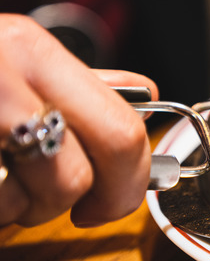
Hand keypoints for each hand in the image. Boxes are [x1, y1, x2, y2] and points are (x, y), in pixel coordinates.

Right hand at [0, 14, 158, 227]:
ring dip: (22, 208)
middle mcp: (5, 80)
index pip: (122, 132)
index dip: (129, 181)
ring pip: (33, 202)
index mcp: (32, 52)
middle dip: (81, 204)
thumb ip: (77, 82)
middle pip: (79, 178)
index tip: (114, 199)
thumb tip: (144, 93)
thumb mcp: (12, 57)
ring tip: (2, 177)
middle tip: (72, 208)